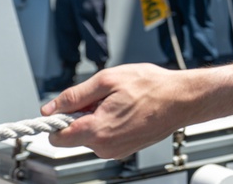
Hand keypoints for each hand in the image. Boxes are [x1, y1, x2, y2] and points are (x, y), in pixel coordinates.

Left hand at [42, 64, 193, 158]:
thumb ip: (74, 96)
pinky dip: (109, 124)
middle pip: (74, 135)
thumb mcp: (108, 80)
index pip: (57, 137)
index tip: (66, 107)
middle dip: (81, 115)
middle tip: (103, 96)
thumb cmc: (151, 86)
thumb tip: (50, 108)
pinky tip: (126, 109)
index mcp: (97, 130)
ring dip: (96, 119)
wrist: (182, 99)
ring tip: (119, 101)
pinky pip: (106, 138)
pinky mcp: (125, 150)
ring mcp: (116, 151)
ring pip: (90, 136)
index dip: (57, 120)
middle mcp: (105, 148)